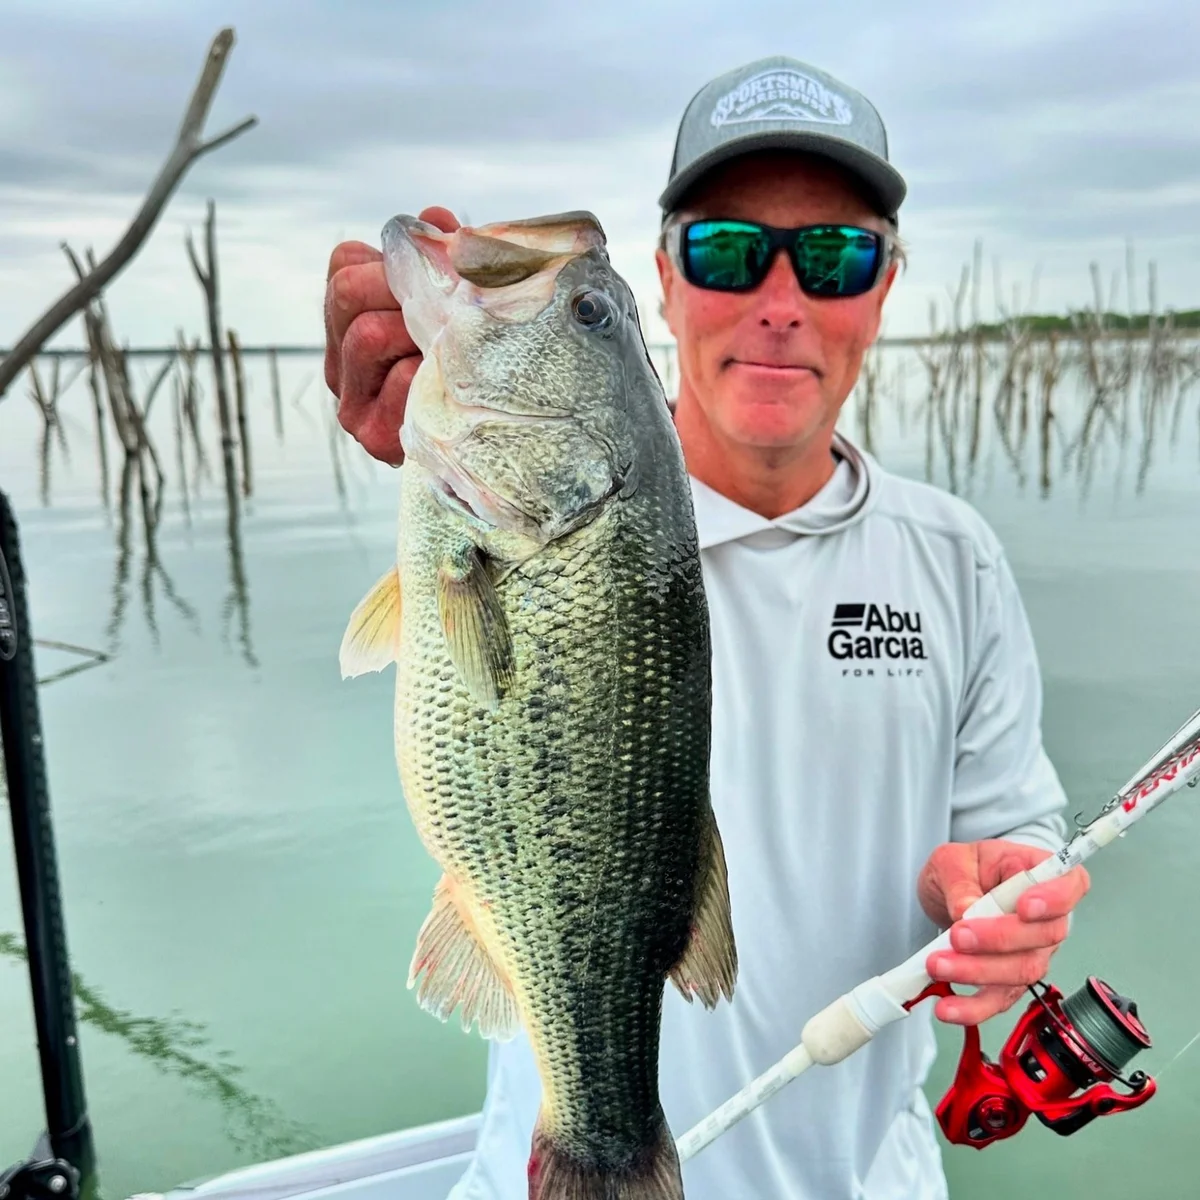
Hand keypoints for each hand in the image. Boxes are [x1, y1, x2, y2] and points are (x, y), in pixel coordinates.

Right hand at [324, 205, 459, 464]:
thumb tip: (434, 220)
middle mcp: (340, 361)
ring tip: (450, 349)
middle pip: (347, 290)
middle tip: (445, 312)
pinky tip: (453, 384)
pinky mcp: (374, 436)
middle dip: (401, 290)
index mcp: (350, 320)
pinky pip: (400, 380)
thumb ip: (443, 260)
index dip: (394, 259)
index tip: (437, 278)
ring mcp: (352, 402)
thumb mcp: (460, 303)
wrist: (503, 436)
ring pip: (367, 333)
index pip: (347, 262)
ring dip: (418, 332)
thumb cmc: (479, 361)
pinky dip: (432, 374)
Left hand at [917, 839, 1088, 1025]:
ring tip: (939, 965)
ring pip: (1022, 971)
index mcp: (1041, 873)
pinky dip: (973, 1007)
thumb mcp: (954, 860)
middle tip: (958, 935)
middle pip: (1043, 936)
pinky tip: (949, 1006)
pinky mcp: (1010, 979)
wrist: (950, 890)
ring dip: (979, 973)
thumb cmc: (964, 868)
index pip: (1070, 885)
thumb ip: (962, 882)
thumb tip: (966, 909)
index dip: (1055, 899)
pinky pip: (1000, 999)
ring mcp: (1032, 951)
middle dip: (998, 940)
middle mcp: (1046, 917)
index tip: (1024, 907)